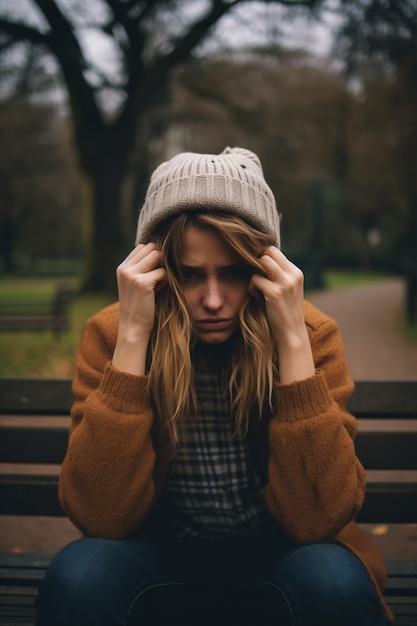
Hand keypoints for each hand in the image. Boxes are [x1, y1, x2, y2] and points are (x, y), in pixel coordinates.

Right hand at [112, 243, 166, 374]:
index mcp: (122, 268)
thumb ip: (143, 269)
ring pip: (158, 255)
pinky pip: (163, 272)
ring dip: (163, 269)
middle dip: (160, 260)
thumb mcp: (136, 285)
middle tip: (158, 279)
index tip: (154, 274)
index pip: (142, 247)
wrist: (133, 329)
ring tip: (158, 285)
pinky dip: (165, 281)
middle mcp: (125, 268)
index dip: (153, 257)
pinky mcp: (142, 282)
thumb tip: (160, 252)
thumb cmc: (139, 308)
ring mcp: (132, 274)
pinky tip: (158, 292)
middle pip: (151, 247)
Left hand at [249, 247, 314, 382]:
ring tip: (257, 288)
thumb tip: (258, 261)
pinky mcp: (275, 292)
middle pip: (268, 251)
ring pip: (262, 261)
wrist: (291, 333)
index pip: (275, 251)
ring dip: (254, 273)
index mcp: (296, 272)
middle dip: (257, 262)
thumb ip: (276, 275)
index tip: (257, 272)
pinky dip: (252, 288)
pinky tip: (257, 298)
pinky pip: (254, 279)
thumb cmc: (283, 312)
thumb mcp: (285, 290)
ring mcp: (285, 283)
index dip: (262, 258)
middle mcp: (293, 275)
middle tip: (255, 277)